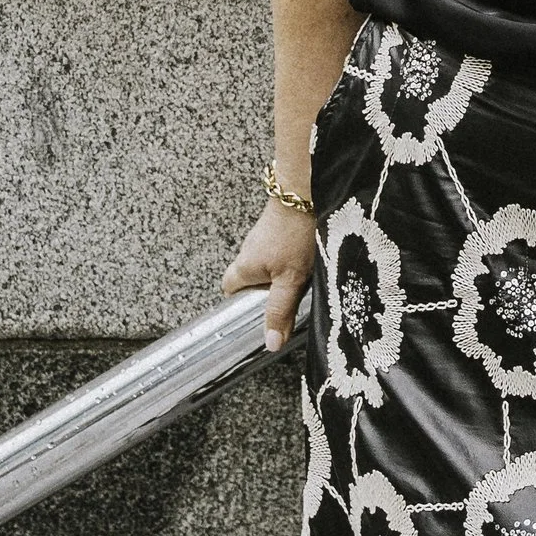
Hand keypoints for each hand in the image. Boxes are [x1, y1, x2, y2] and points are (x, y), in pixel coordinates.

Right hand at [223, 197, 317, 353]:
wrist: (306, 192)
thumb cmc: (295, 233)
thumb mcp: (291, 280)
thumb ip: (280, 311)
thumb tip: (270, 342)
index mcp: (244, 267)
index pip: (229, 289)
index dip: (240, 302)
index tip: (254, 312)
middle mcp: (248, 251)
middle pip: (249, 277)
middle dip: (266, 289)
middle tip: (286, 296)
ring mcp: (263, 237)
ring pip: (266, 263)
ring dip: (281, 272)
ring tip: (301, 277)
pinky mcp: (278, 227)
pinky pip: (279, 249)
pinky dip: (289, 256)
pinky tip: (305, 257)